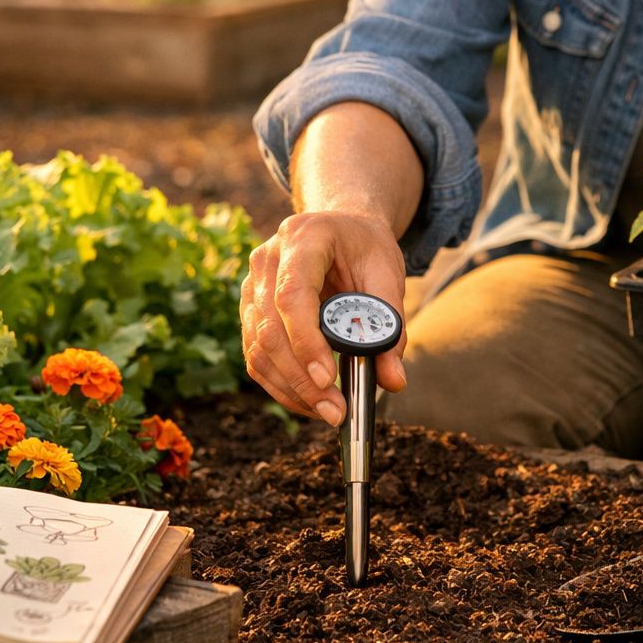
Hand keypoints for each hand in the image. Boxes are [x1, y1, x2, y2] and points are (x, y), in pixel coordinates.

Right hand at [241, 211, 408, 424]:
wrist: (341, 229)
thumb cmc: (365, 248)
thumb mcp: (388, 275)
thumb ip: (390, 325)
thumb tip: (393, 380)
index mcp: (303, 237)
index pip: (292, 294)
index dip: (305, 340)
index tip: (327, 378)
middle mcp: (267, 259)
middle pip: (270, 327)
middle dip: (301, 378)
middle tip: (335, 411)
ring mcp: (251, 285)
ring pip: (257, 347)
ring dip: (290, 388)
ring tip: (327, 413)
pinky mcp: (250, 310)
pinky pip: (255, 355)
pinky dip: (280, 384)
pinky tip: (309, 401)